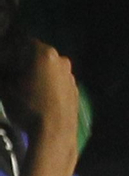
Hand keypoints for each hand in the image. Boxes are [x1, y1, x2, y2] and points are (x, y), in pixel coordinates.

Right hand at [15, 41, 78, 175]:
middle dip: (21, 62)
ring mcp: (71, 76)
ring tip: (21, 87)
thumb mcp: (4, 86)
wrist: (55, 133)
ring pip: (47, 69)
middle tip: (9, 74)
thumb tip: (5, 71)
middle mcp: (62, 60)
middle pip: (35, 55)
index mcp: (44, 53)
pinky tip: (36, 97)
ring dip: (34, 73)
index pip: (20, 42)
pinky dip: (46, 85)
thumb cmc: (27, 105)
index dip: (8, 52)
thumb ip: (3, 72)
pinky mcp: (75, 91)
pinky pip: (56, 82)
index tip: (4, 65)